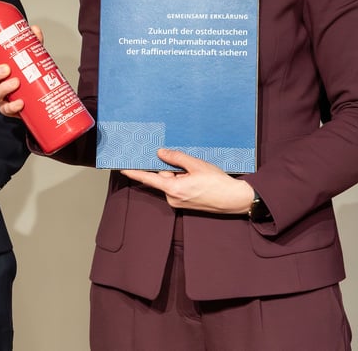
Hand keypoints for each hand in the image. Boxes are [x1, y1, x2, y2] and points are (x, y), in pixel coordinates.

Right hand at [0, 25, 43, 118]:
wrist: (36, 96)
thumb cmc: (25, 74)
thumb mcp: (27, 56)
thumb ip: (30, 43)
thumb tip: (34, 30)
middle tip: (6, 69)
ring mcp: (1, 97)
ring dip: (4, 88)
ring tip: (16, 82)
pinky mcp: (10, 108)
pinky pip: (6, 109)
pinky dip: (12, 107)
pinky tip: (20, 102)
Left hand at [120, 149, 254, 213]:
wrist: (234, 199)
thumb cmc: (218, 183)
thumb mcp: (196, 165)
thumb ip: (176, 158)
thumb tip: (160, 153)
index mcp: (173, 189)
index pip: (148, 179)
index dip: (134, 173)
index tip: (122, 168)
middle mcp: (173, 198)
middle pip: (162, 178)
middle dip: (170, 169)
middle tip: (187, 166)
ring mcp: (178, 202)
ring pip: (171, 183)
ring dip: (179, 175)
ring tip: (197, 174)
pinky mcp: (185, 204)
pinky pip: (177, 189)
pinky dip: (183, 182)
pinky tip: (197, 180)